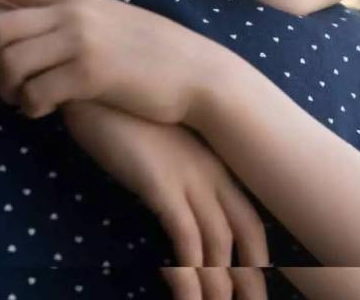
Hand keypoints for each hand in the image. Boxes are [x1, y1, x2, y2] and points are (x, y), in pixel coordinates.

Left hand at [0, 0, 211, 122]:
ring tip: (17, 100)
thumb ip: (72, 17)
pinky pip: (33, 95)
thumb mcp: (111, 19)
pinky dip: (27, 108)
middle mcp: (73, 11)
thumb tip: (34, 28)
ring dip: (2, 90)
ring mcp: (81, 42)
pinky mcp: (89, 76)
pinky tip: (41, 111)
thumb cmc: (154, 52)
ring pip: (7, 65)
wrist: (197, 73)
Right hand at [62, 102, 269, 298]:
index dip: (260, 255)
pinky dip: (188, 272)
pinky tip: (185, 294)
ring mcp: (188, 177)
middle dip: (252, 278)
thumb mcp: (158, 147)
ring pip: (217, 245)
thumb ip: (172, 174)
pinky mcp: (160, 183)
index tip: (261, 281)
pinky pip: (185, 237)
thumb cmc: (122, 114)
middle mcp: (211, 172)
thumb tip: (174, 206)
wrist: (98, 80)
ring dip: (217, 286)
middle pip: (248, 235)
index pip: (252, 218)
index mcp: (216, 164)